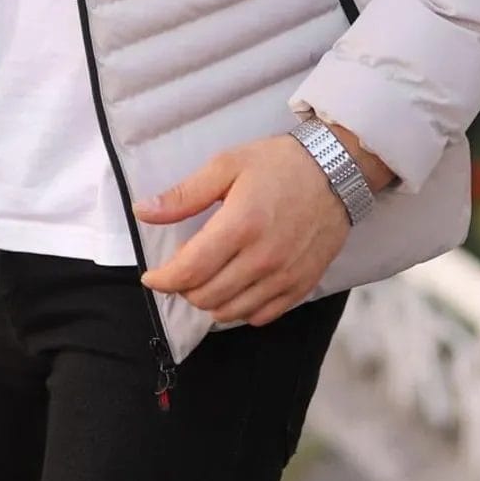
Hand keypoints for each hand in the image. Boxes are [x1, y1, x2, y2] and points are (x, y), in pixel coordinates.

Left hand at [131, 134, 350, 326]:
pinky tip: (235, 288)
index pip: (190, 270)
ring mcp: (284, 277)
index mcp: (240, 226)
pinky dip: (240, 310)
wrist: (336, 170)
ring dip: (210, 301)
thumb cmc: (279, 163)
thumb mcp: (227, 165)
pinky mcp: (302, 286)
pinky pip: (261, 316)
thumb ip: (184, 194)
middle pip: (207, 297)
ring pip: (231, 312)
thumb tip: (143, 210)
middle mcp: (262, 259)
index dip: (164, 279)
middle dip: (184, 288)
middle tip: (182, 269)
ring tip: (206, 278)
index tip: (152, 276)